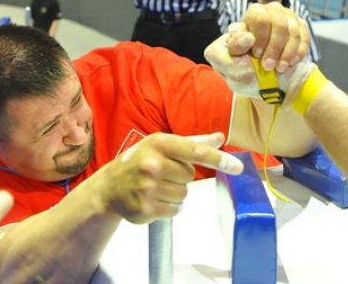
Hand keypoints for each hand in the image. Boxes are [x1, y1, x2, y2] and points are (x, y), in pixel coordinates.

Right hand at [95, 132, 242, 224]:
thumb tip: (220, 137)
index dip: (219, 159)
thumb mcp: (162, 145)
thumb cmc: (140, 160)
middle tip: (163, 174)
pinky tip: (153, 199)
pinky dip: (169, 207)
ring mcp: (147, 188)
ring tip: (157, 187)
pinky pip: (175, 210)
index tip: (237, 166)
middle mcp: (152, 164)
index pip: (196, 151)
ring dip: (175, 193)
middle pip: (190, 176)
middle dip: (181, 176)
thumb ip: (193, 143)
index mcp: (158, 143)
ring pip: (184, 195)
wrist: (109, 187)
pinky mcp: (145, 209)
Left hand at [239, 2, 309, 72]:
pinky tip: (291, 63)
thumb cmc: (243, 60)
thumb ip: (234, 45)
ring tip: (280, 69)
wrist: (262, 69)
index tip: (257, 55)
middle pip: (280, 24)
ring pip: (293, 32)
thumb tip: (248, 38)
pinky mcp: (301, 27)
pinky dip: (299, 52)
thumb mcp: (230, 56)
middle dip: (275, 48)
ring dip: (287, 53)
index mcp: (254, 12)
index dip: (261, 38)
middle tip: (269, 66)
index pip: (260, 18)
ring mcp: (289, 17)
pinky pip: (304, 37)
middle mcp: (273, 10)